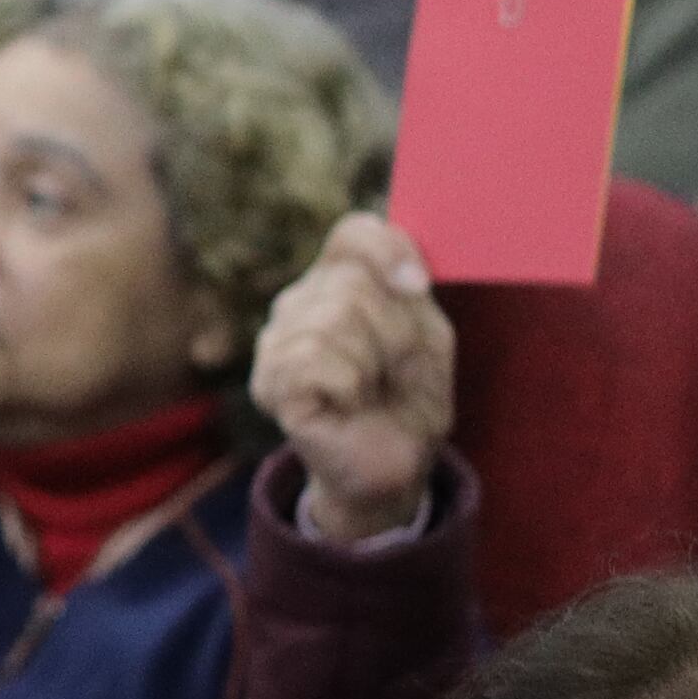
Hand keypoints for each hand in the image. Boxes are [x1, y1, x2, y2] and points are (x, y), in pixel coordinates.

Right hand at [252, 212, 452, 541]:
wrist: (394, 465)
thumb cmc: (409, 396)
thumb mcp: (427, 334)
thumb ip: (410, 290)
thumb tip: (403, 275)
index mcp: (338, 281)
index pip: (354, 233)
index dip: (388, 251)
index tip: (417, 288)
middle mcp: (299, 302)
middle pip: (352, 284)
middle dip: (393, 332)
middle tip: (393, 371)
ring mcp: (277, 341)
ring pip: (333, 320)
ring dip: (371, 364)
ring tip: (369, 390)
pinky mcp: (270, 384)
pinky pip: (312, 359)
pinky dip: (348, 386)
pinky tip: (347, 405)